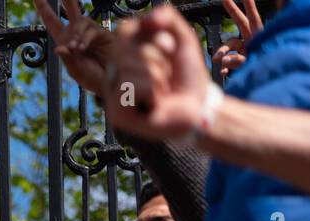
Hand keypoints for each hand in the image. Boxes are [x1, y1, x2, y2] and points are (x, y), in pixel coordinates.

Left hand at [35, 0, 115, 95]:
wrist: (111, 82)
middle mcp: (76, 33)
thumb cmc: (91, 77)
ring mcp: (89, 32)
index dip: (44, 9)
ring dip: (76, 34)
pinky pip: (91, 31)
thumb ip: (67, 59)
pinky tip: (82, 49)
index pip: (52, 21)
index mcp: (64, 41)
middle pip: (70, 9)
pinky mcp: (102, 33)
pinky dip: (85, 40)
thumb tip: (59, 48)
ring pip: (80, 21)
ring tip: (75, 49)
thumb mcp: (75, 70)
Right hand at [104, 5, 212, 141]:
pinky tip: (156, 104)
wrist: (198, 108)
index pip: (124, 29)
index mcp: (125, 54)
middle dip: (158, 58)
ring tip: (163, 90)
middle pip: (127, 48)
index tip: (170, 49)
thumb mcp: (182, 38)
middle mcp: (114, 73)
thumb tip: (147, 18)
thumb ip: (166, 17)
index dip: (153, 35)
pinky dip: (153, 92)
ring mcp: (112, 93)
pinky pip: (131, 87)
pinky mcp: (116, 113)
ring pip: (131, 67)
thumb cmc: (187, 76)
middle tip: (166, 75)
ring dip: (158, 76)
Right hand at [213, 0, 261, 77]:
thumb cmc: (262, 72)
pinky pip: (228, 61)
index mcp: (257, 37)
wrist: (265, 85)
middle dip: (232, 10)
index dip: (249, 5)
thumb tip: (223, 60)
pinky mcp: (239, 60)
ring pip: (229, 46)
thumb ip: (238, 61)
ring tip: (217, 61)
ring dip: (221, 53)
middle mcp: (251, 40)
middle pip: (240, 22)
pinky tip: (223, 73)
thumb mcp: (251, 65)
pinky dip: (224, 67)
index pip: (252, 17)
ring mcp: (244, 49)